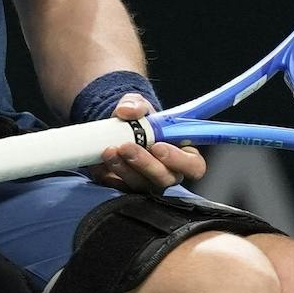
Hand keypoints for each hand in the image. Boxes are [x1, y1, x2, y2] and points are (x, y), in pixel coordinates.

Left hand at [87, 95, 202, 193]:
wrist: (115, 130)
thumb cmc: (138, 120)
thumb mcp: (138, 105)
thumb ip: (136, 104)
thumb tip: (127, 111)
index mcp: (183, 155)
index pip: (194, 166)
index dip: (179, 160)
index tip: (158, 146)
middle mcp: (168, 173)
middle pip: (165, 179)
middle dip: (144, 163)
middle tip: (126, 146)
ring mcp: (147, 184)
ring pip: (140, 185)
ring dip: (123, 169)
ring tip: (109, 151)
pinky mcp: (126, 188)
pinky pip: (118, 188)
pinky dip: (108, 175)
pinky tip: (100, 162)